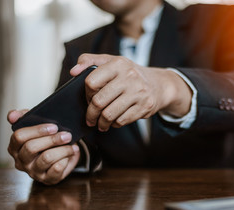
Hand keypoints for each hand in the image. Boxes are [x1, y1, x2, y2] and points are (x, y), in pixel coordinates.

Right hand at [7, 110, 79, 184]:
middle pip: (31, 148)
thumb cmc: (47, 139)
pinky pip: (56, 169)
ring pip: (46, 158)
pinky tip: (71, 154)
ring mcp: (33, 172)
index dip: (37, 130)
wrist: (63, 155)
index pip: (19, 137)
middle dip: (52, 139)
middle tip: (67, 135)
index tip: (54, 126)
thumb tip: (12, 115)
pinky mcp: (47, 179)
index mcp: (15, 147)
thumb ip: (24, 117)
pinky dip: (66, 159)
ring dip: (62, 149)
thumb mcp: (37, 126)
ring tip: (72, 145)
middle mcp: (21, 161)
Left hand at [70, 54, 191, 131]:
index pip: (91, 82)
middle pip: (99, 101)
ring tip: (100, 123)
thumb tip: (73, 71)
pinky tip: (114, 121)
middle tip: (90, 118)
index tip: (89, 98)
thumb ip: (90, 61)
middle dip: (91, 113)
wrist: (159, 85)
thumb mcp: (112, 61)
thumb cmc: (130, 74)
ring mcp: (139, 92)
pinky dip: (115, 124)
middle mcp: (130, 76)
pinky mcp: (144, 106)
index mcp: (118, 64)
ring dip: (101, 122)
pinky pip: (121, 121)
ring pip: (109, 114)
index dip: (86, 94)